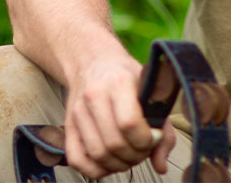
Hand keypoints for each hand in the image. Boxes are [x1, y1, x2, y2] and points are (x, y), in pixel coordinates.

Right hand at [61, 53, 175, 178]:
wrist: (93, 62)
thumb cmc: (125, 76)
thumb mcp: (150, 88)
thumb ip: (162, 125)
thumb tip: (161, 164)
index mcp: (118, 82)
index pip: (129, 123)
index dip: (145, 140)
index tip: (153, 139)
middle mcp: (94, 96)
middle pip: (113, 143)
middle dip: (134, 156)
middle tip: (143, 151)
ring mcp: (77, 112)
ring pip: (97, 154)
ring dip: (118, 164)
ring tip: (129, 156)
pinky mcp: (68, 126)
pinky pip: (77, 160)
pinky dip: (95, 169)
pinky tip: (110, 162)